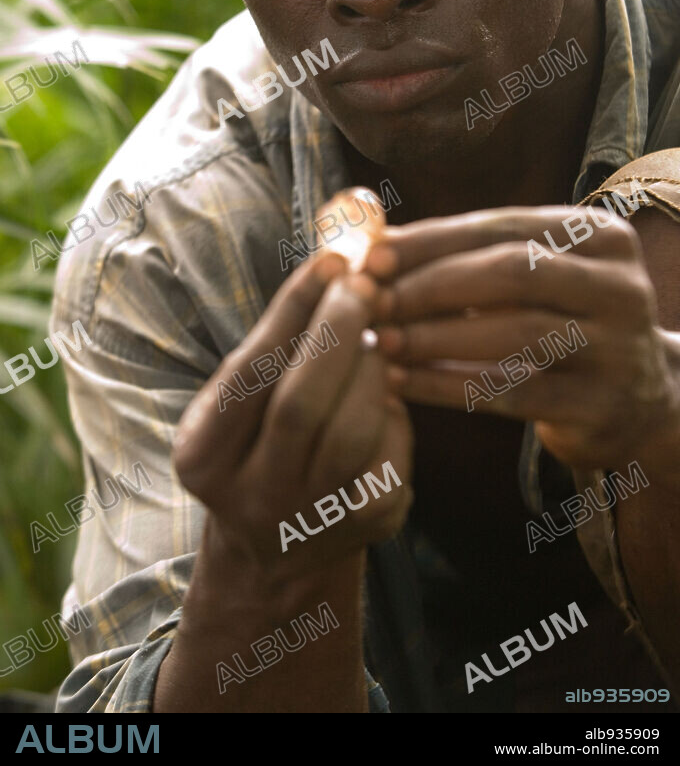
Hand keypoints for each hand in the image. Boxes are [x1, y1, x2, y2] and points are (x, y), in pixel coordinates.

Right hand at [173, 252, 412, 577]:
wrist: (275, 551)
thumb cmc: (259, 445)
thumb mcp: (240, 404)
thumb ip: (274, 345)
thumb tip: (334, 264)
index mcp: (203, 457)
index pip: (248, 374)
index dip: (292, 312)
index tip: (329, 261)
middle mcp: (249, 496)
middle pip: (299, 406)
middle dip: (337, 332)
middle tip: (364, 283)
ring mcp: (309, 520)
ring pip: (352, 432)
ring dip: (369, 370)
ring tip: (373, 336)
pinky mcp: (366, 528)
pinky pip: (390, 458)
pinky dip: (392, 414)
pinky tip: (383, 393)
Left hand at [373, 206, 679, 477]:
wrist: (639, 403)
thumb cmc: (559, 325)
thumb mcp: (532, 279)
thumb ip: (465, 255)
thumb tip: (372, 239)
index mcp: (601, 238)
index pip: (503, 226)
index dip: (432, 240)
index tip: (371, 256)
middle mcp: (621, 287)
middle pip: (514, 272)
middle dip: (431, 285)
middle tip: (372, 301)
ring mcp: (619, 350)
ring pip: (514, 334)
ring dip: (434, 337)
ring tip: (379, 342)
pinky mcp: (601, 408)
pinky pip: (511, 393)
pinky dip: (447, 387)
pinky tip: (401, 383)